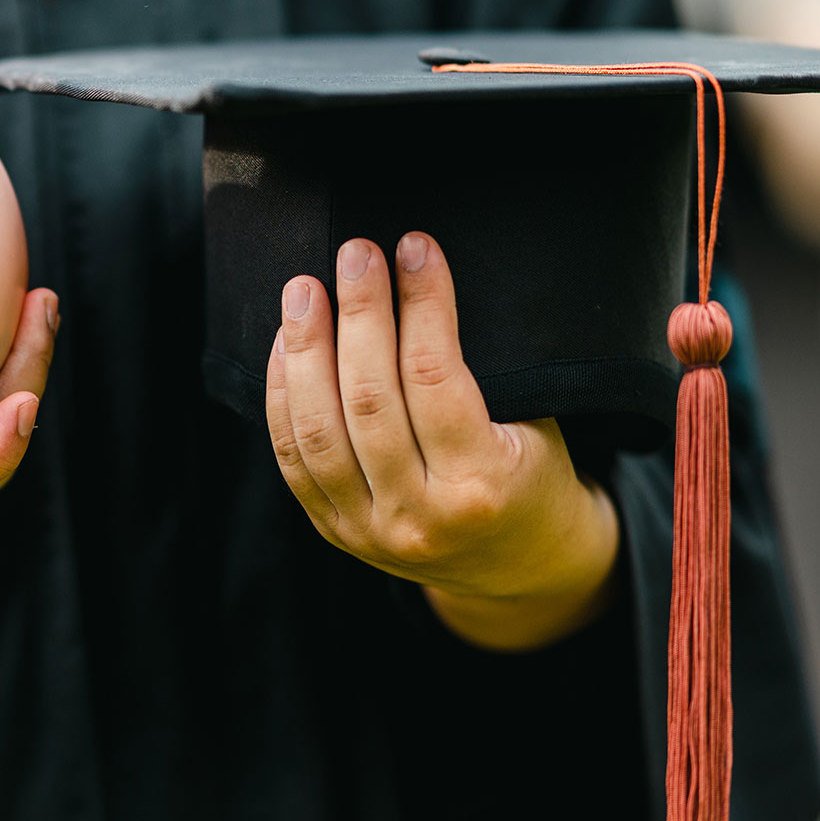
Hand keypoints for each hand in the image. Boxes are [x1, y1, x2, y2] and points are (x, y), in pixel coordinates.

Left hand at [266, 233, 619, 651]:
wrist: (519, 571)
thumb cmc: (532, 479)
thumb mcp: (537, 429)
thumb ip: (484, 372)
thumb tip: (421, 277)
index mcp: (480, 487)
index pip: (434, 378)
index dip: (422, 305)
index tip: (414, 248)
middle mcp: (417, 516)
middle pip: (368, 400)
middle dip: (358, 315)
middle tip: (355, 252)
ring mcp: (367, 530)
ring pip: (317, 429)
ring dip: (304, 350)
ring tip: (305, 289)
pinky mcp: (333, 531)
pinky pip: (293, 458)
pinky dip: (282, 395)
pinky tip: (285, 344)